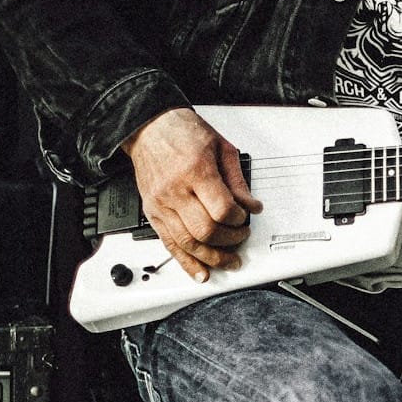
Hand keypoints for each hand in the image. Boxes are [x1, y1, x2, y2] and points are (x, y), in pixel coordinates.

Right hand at [123, 107, 264, 281]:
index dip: (238, 219)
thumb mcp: (221, 147)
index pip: (221, 209)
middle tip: (240, 236)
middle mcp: (176, 190)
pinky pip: (169, 245)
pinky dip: (186, 263)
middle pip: (205, 231)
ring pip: (188, 244)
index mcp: (195, 170)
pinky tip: (200, 273)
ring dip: (212, 258)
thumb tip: (252, 206)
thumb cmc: (183, 133)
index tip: (244, 217)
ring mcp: (162, 204)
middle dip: (229, 240)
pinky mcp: (153, 213)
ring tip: (228, 261)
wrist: (150, 128)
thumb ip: (238, 180)